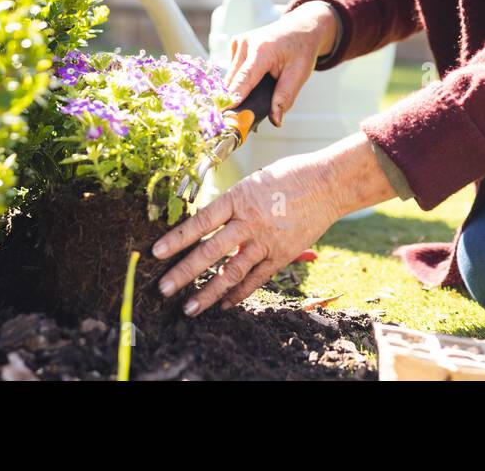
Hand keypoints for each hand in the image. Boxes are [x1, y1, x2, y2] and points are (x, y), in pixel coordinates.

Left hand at [153, 131, 396, 315]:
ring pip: (231, 272)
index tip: (156, 252)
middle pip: (210, 251)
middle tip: (163, 289)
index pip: (201, 222)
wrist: (328, 184)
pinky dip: (239, 294)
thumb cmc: (289, 176)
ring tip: (189, 308)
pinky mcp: (282, 255)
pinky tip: (224, 304)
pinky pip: (256, 279)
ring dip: (208, 292)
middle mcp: (249, 222)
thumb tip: (207, 222)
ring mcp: (266, 241)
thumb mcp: (253, 182)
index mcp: (239, 198)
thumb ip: (232, 204)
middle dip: (184, 272)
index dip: (177, 238)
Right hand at [225, 1, 338, 126]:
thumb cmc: (301, 49)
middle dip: (237, 99)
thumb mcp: (300, 74)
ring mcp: (239, 42)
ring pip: (231, 76)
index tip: (224, 113)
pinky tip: (255, 78)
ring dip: (238, 89)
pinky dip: (240, 79)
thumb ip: (285, 97)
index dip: (234, 96)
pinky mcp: (235, 44)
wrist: (300, 28)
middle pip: (233, 80)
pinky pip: (233, 70)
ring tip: (255, 95)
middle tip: (244, 119)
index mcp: (263, 50)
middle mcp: (246, 43)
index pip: (244, 78)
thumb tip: (275, 120)